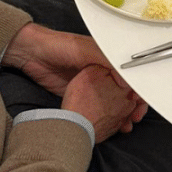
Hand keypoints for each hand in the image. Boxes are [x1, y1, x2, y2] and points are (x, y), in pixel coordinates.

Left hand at [3, 23, 147, 128]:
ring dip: (122, 114)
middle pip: (126, 92)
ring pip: (115, 102)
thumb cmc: (59, 46)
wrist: (32, 54)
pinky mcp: (83, 95)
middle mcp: (105, 72)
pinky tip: (112, 124)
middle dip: (133, 106)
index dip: (139, 90)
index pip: (132, 77)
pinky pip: (100, 108)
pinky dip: (108, 117)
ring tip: (125, 125)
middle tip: (134, 117)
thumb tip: (127, 82)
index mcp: (110, 58)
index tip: (140, 103)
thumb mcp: (86, 50)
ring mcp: (95, 85)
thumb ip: (108, 62)